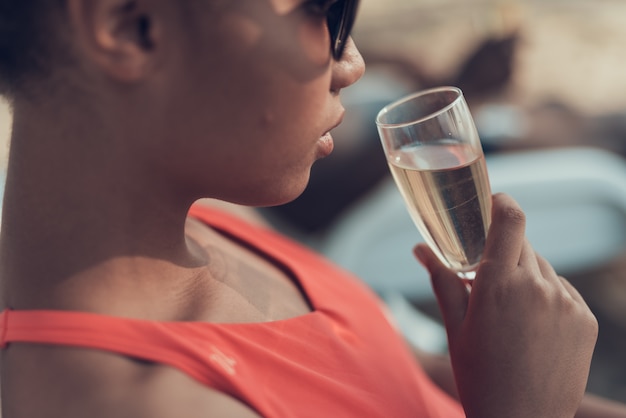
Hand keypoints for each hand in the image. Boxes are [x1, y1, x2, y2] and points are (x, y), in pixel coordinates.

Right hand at [414, 193, 597, 417]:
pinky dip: (547, 297)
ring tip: (511, 316)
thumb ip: (442, 279)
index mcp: (499, 285)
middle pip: (523, 245)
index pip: (510, 219)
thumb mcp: (455, 327)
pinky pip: (563, 291)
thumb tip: (420, 248)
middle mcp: (537, 286)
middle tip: (488, 282)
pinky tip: (533, 328)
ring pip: (543, 269)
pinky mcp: (586, 320)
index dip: (502, 203)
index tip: (494, 203)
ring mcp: (566, 303)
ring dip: (525, 277)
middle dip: (504, 254)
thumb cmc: (479, 376)